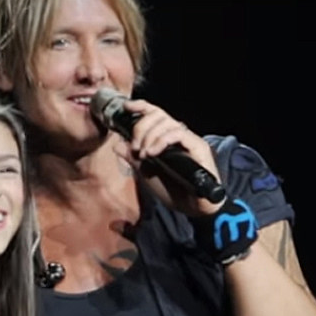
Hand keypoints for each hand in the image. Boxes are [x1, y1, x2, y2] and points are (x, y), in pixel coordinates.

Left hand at [115, 98, 223, 216]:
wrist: (193, 208)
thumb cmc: (174, 191)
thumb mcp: (147, 174)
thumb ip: (133, 159)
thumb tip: (117, 145)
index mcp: (167, 138)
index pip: (155, 114)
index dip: (141, 107)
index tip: (126, 107)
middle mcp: (179, 135)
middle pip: (158, 115)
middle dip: (141, 127)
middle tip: (135, 146)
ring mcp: (189, 140)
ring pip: (166, 122)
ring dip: (149, 136)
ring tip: (143, 154)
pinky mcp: (198, 146)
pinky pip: (178, 134)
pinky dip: (162, 141)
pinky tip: (152, 153)